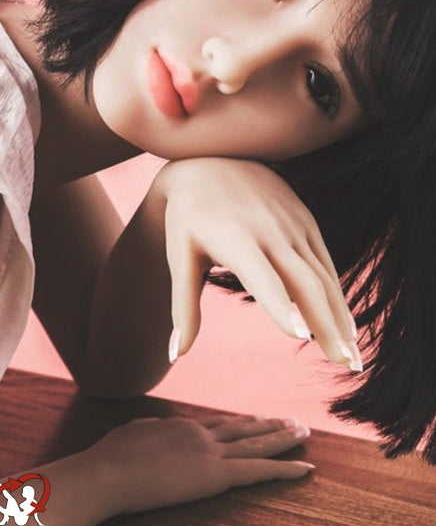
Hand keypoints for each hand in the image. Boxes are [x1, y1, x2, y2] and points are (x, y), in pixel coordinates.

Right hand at [90, 414, 313, 514]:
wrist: (108, 472)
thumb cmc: (111, 458)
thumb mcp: (133, 434)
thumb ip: (151, 430)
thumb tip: (156, 428)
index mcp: (181, 426)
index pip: (219, 424)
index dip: (241, 423)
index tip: (257, 419)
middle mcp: (201, 434)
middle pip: (244, 428)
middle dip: (270, 425)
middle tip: (293, 420)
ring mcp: (210, 452)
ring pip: (257, 444)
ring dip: (283, 438)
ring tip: (303, 432)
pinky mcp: (216, 474)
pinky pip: (259, 471)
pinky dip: (285, 469)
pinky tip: (305, 468)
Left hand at [154, 157, 359, 369]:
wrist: (211, 160)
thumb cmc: (188, 217)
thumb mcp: (179, 256)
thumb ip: (182, 306)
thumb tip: (173, 354)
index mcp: (236, 239)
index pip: (263, 277)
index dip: (281, 305)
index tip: (300, 336)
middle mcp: (271, 231)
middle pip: (306, 283)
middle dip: (328, 325)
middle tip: (345, 365)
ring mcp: (294, 224)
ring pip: (323, 276)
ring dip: (341, 317)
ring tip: (353, 357)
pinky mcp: (306, 220)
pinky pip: (326, 262)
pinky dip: (338, 295)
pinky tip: (346, 325)